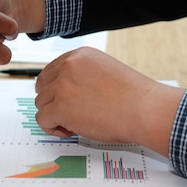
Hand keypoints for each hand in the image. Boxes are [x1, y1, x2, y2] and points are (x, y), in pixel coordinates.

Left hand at [34, 47, 184, 155]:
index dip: (55, 89)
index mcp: (80, 55)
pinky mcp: (60, 107)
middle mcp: (68, 66)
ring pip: (41, 103)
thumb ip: (83, 75)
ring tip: (74, 123)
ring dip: (54, 116)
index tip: (65, 100)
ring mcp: (62, 86)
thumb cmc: (133, 97)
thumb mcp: (105, 71)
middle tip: (69, 114)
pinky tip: (69, 131)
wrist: (145, 110)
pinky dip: (51, 128)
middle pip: (43, 86)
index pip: (51, 70)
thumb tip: (67, 91)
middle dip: (53, 102)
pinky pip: (42, 119)